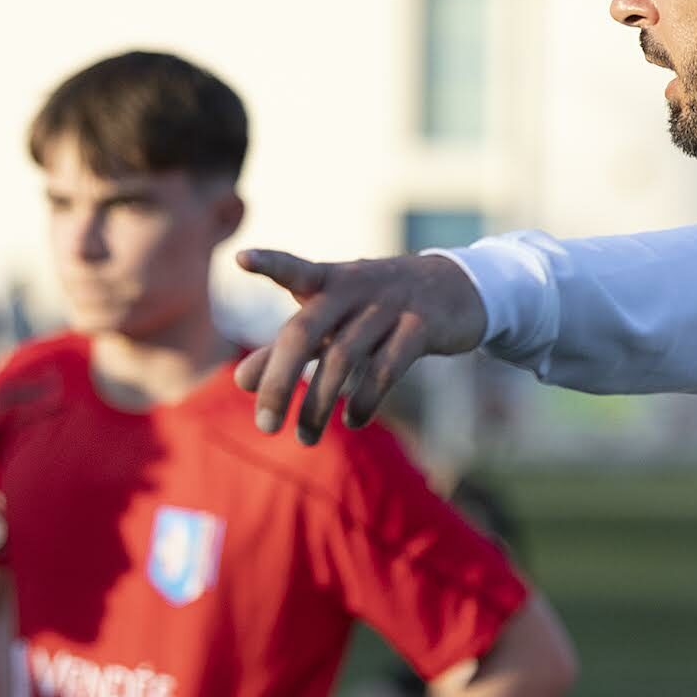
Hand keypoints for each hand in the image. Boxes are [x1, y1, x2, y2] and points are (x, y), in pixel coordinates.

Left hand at [234, 249, 486, 443]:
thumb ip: (287, 347)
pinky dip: (365, 398)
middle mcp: (354, 288)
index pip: (294, 269)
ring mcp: (389, 305)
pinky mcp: (421, 325)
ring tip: (305, 437)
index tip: (241, 259)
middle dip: (279, 380)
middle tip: (264, 425)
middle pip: (305, 332)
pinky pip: (387, 367)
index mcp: (328, 281)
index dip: (270, 263)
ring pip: (343, 357)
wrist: (457, 287)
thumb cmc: (377, 306)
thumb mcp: (333, 320)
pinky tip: (352, 420)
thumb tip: (240, 380)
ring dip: (318, 403)